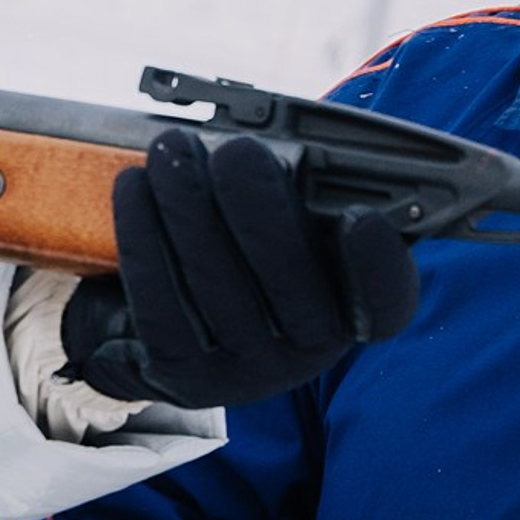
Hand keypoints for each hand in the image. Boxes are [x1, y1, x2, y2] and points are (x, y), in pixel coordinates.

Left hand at [59, 128, 418, 408]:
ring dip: (186, 203)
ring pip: (215, 282)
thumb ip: (307, 193)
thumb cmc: (254, 254)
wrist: (190, 330)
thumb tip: (282, 147)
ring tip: (169, 150)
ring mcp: (244, 371)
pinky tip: (134, 188)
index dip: (377, 266)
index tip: (359, 217)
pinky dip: (143, 237)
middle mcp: (308, 353)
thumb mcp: (295, 227)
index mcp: (354, 311)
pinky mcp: (182, 373)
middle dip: (257, 202)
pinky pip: (159, 301)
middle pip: (290, 282)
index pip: (385, 304)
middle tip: (233, 151)